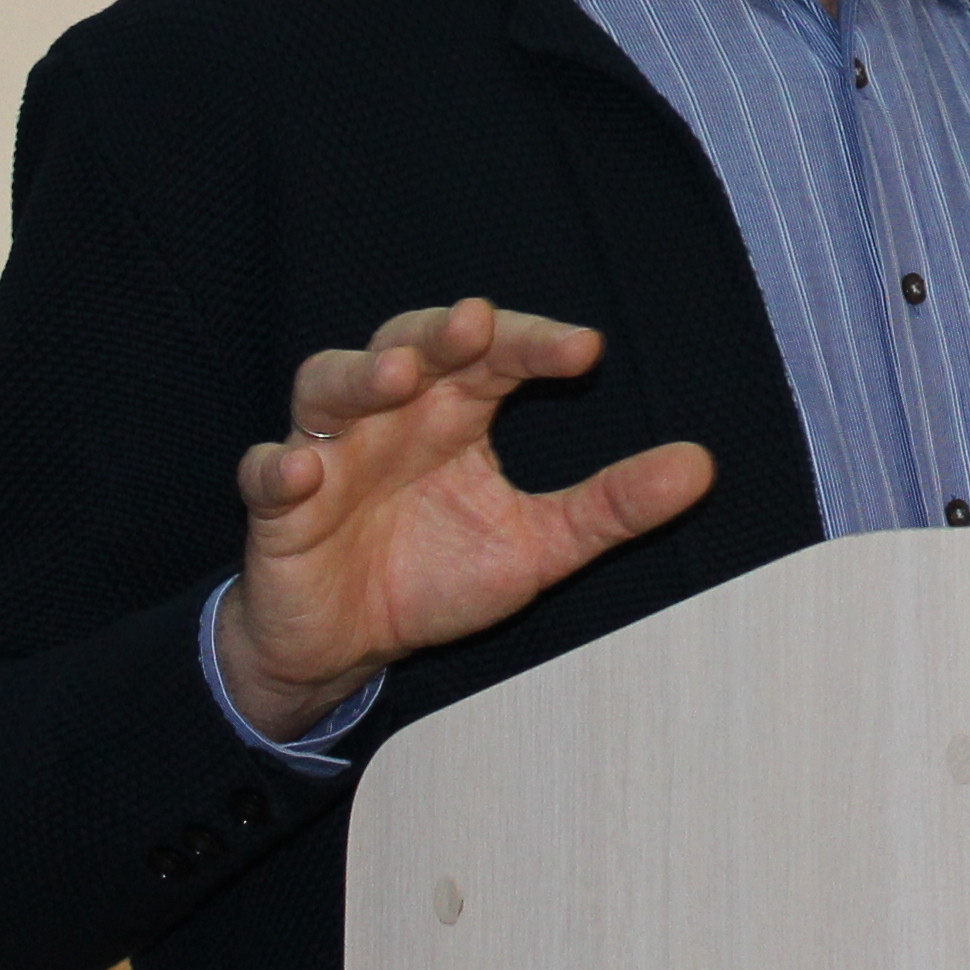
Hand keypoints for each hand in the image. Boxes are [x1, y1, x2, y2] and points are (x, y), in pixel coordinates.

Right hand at [214, 299, 713, 738]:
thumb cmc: (435, 573)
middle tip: (477, 324)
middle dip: (440, 331)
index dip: (536, 344)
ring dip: (358, 375)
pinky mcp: (279, 507)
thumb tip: (701, 466)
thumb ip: (611, 506)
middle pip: (408, 341)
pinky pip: (268, 473)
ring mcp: (329, 452)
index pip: (497, 355)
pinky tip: (305, 470)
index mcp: (457, 412)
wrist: (344, 645)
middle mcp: (392, 414)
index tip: (587, 350)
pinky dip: (279, 466)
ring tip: (396, 376)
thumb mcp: (536, 547)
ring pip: (328, 385)